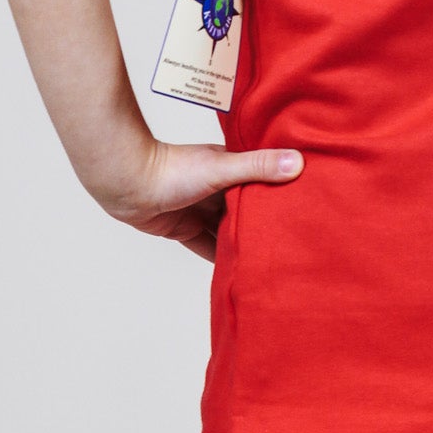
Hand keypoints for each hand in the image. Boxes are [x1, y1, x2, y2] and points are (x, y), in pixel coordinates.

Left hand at [97, 137, 303, 261]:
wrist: (128, 183)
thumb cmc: (172, 168)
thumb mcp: (222, 168)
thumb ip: (258, 167)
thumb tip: (297, 162)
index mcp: (228, 168)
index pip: (261, 182)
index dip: (280, 192)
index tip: (305, 204)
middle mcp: (216, 188)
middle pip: (245, 210)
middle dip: (263, 222)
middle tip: (291, 240)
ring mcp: (199, 209)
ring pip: (227, 230)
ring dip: (241, 242)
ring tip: (269, 260)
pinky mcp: (184, 229)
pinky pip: (207, 246)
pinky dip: (220, 257)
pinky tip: (237, 269)